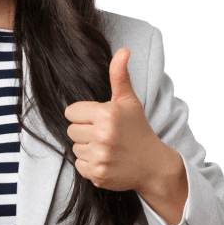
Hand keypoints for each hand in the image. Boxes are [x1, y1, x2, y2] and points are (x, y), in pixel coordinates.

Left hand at [64, 48, 165, 192]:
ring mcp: (100, 157)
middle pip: (71, 130)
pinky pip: (79, 165)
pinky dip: (89, 164)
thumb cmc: (138, 129)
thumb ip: (119, 75)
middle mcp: (102, 135)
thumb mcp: (129, 101)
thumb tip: (123, 50)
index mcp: (106, 114)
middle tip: (104, 134)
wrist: (153, 165)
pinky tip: (106, 160)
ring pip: (75, 147)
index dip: (83, 115)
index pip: (71, 112)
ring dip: (87, 148)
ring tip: (106, 147)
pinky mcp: (97, 174)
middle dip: (85, 131)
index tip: (99, 119)